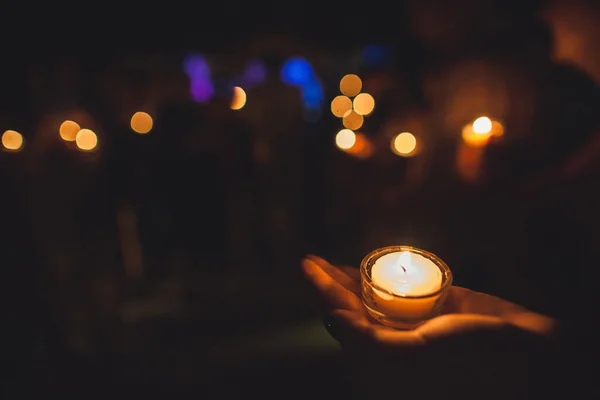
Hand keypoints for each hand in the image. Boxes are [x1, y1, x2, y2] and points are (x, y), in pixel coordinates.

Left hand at [302, 255, 557, 398]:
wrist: (526, 355)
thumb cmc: (470, 360)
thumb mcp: (413, 355)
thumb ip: (369, 340)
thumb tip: (332, 320)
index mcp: (384, 361)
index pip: (344, 320)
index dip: (323, 291)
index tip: (306, 264)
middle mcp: (396, 343)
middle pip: (355, 307)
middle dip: (332, 284)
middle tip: (312, 260)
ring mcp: (416, 325)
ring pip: (375, 297)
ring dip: (352, 278)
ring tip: (330, 263)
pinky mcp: (438, 309)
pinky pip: (403, 289)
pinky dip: (386, 275)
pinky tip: (371, 266)